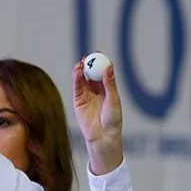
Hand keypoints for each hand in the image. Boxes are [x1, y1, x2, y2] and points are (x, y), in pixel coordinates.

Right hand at [72, 55, 123, 173]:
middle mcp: (96, 90)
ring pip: (83, 78)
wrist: (103, 136)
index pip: (102, 72)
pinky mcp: (78, 100)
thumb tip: (109, 67)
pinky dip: (76, 78)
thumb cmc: (112, 119)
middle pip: (91, 73)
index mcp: (107, 89)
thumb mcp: (113, 99)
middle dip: (89, 63)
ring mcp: (86, 94)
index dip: (100, 62)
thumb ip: (110, 84)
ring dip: (82, 69)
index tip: (99, 54)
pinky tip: (78, 72)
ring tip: (82, 63)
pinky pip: (77, 87)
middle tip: (88, 56)